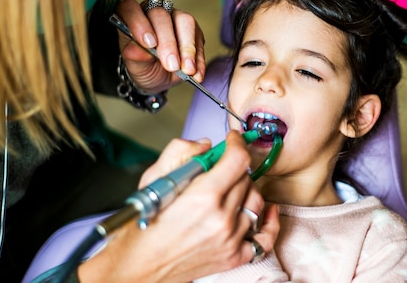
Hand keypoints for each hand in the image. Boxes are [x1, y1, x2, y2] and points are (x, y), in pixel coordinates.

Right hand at [78, 130, 279, 282]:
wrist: (137, 267)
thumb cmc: (142, 226)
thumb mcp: (152, 179)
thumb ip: (179, 152)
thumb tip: (205, 144)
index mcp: (202, 198)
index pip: (238, 160)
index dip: (236, 143)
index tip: (232, 140)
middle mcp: (221, 220)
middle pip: (246, 178)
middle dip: (234, 166)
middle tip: (220, 166)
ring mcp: (231, 240)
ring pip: (256, 201)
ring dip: (246, 189)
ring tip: (230, 188)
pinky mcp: (234, 257)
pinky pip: (265, 237)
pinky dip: (270, 221)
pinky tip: (267, 210)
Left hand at [115, 0, 205, 93]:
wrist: (158, 76)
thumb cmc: (143, 66)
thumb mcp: (135, 67)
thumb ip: (135, 57)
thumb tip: (136, 50)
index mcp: (131, 16)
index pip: (130, 9)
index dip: (139, 23)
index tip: (149, 44)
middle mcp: (153, 12)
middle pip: (161, 15)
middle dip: (168, 42)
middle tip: (171, 65)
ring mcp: (175, 17)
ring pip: (185, 20)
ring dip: (188, 48)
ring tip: (187, 70)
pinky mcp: (193, 29)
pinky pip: (199, 38)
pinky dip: (198, 58)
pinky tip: (196, 73)